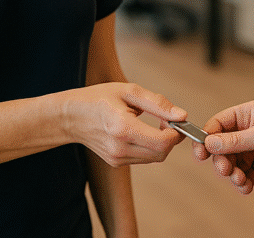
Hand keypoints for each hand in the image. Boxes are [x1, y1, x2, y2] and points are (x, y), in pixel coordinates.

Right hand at [70, 82, 186, 166]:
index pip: (162, 142)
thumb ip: (158, 103)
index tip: (174, 119)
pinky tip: (142, 132)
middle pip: (161, 153)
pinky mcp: (115, 163)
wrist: (71, 116)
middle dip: (172, 138)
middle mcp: (119, 148)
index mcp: (123, 127)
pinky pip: (143, 159)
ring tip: (155, 124)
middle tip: (167, 120)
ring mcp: (116, 158)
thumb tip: (182, 116)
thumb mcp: (129, 91)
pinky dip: (150, 147)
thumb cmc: (99, 98)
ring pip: (154, 158)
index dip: (176, 132)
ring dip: (162, 143)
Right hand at [191, 100, 253, 193]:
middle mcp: (249, 131)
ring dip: (232, 173)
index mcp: (249, 114)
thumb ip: (236, 140)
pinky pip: (244, 175)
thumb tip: (210, 142)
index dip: (207, 137)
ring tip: (240, 180)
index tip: (200, 153)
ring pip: (232, 163)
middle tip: (226, 169)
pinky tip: (246, 187)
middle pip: (222, 147)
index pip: (219, 124)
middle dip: (221, 160)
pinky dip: (242, 182)